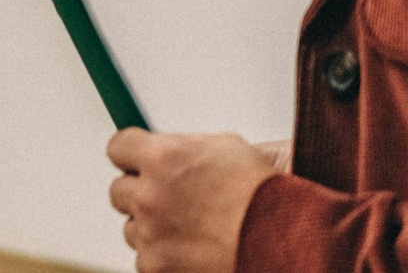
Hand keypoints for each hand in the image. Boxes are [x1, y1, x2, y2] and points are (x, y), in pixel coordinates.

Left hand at [105, 129, 283, 272]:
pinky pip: (147, 260)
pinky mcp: (156, 267)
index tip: (140, 162)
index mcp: (162, 156)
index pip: (118, 147)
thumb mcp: (228, 148)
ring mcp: (150, 233)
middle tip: (171, 201)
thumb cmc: (265, 193)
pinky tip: (194, 254)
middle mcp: (149, 194)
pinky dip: (165, 260)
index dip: (131, 156)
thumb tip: (167, 147)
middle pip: (119, 191)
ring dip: (154, 230)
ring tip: (194, 232)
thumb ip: (188, 148)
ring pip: (133, 229)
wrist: (289, 241)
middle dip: (141, 194)